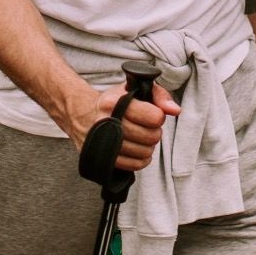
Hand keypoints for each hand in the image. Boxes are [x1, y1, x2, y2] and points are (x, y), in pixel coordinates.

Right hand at [61, 82, 181, 171]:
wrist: (80, 112)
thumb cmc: (113, 100)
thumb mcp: (134, 88)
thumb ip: (159, 95)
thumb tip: (175, 110)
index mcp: (116, 102)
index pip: (154, 117)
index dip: (158, 116)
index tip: (152, 114)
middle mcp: (107, 122)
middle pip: (151, 136)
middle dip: (154, 132)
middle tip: (147, 127)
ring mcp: (103, 142)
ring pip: (144, 152)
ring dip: (148, 146)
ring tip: (141, 137)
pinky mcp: (102, 158)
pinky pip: (133, 165)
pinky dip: (141, 159)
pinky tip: (138, 150)